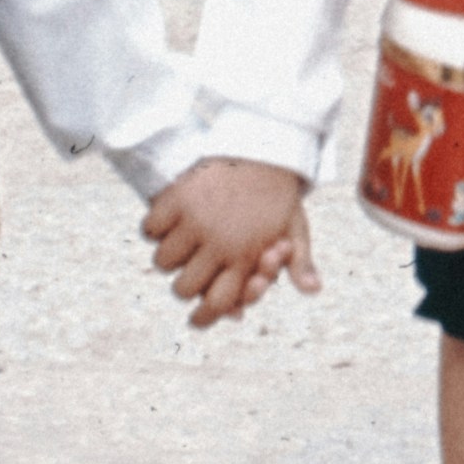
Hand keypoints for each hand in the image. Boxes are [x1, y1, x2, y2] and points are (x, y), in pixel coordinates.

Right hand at [144, 159, 319, 328]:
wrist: (265, 144)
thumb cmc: (279, 193)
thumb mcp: (296, 226)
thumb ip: (299, 263)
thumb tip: (313, 291)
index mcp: (246, 257)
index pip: (217, 304)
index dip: (204, 319)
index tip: (196, 319)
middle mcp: (219, 243)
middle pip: (183, 289)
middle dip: (185, 286)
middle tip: (187, 272)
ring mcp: (196, 221)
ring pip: (162, 262)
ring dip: (168, 257)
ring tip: (177, 245)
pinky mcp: (178, 198)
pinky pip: (150, 229)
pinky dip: (154, 228)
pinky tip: (166, 223)